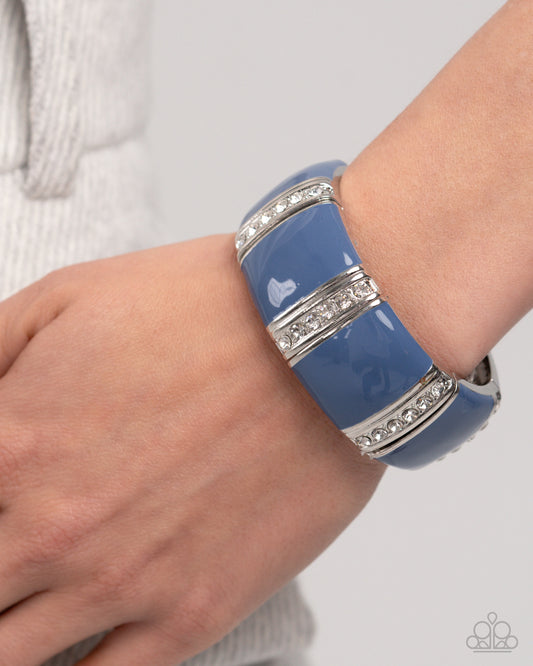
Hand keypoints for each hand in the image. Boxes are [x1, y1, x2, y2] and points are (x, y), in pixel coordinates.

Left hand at [0, 235, 382, 664]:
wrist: (319, 345)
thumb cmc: (201, 309)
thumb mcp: (66, 297)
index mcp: (11, 446)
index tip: (3, 500)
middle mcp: (52, 529)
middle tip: (19, 554)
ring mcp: (122, 583)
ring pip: (14, 659)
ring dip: (12, 632)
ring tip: (34, 602)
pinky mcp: (192, 612)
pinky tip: (77, 644)